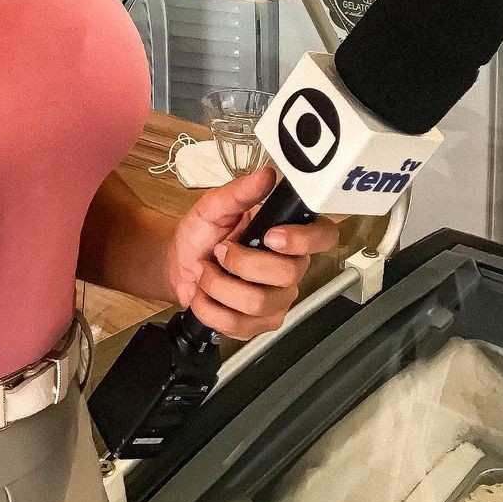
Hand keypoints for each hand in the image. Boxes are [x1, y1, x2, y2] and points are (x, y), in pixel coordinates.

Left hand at [163, 165, 340, 340]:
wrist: (178, 263)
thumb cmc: (203, 233)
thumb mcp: (215, 206)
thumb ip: (239, 192)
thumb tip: (265, 175)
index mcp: (288, 236)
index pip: (324, 237)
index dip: (305, 240)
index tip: (271, 236)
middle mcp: (290, 270)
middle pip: (287, 275)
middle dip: (241, 263)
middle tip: (219, 251)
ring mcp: (276, 301)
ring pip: (258, 303)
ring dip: (218, 285)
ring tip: (206, 273)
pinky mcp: (258, 326)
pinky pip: (238, 325)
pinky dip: (209, 308)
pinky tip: (204, 295)